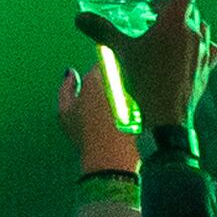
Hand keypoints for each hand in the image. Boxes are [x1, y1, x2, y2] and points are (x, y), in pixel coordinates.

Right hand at [58, 59, 138, 174]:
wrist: (113, 159)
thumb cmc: (85, 135)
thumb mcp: (64, 111)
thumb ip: (66, 87)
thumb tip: (71, 73)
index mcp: (98, 76)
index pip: (105, 56)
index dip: (103, 64)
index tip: (101, 73)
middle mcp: (122, 81)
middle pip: (124, 68)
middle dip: (120, 74)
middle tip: (111, 91)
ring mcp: (139, 92)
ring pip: (137, 81)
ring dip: (132, 87)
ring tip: (123, 106)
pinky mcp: (151, 105)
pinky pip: (147, 95)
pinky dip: (143, 101)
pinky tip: (134, 117)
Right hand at [76, 0, 215, 131]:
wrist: (167, 115)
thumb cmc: (145, 79)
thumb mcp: (119, 51)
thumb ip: (100, 30)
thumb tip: (81, 17)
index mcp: (175, 23)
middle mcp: (194, 33)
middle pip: (190, 9)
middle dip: (171, 8)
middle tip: (152, 14)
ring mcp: (204, 52)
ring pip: (200, 28)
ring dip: (186, 25)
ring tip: (166, 32)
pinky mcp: (207, 69)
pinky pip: (208, 49)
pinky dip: (198, 44)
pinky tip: (187, 51)